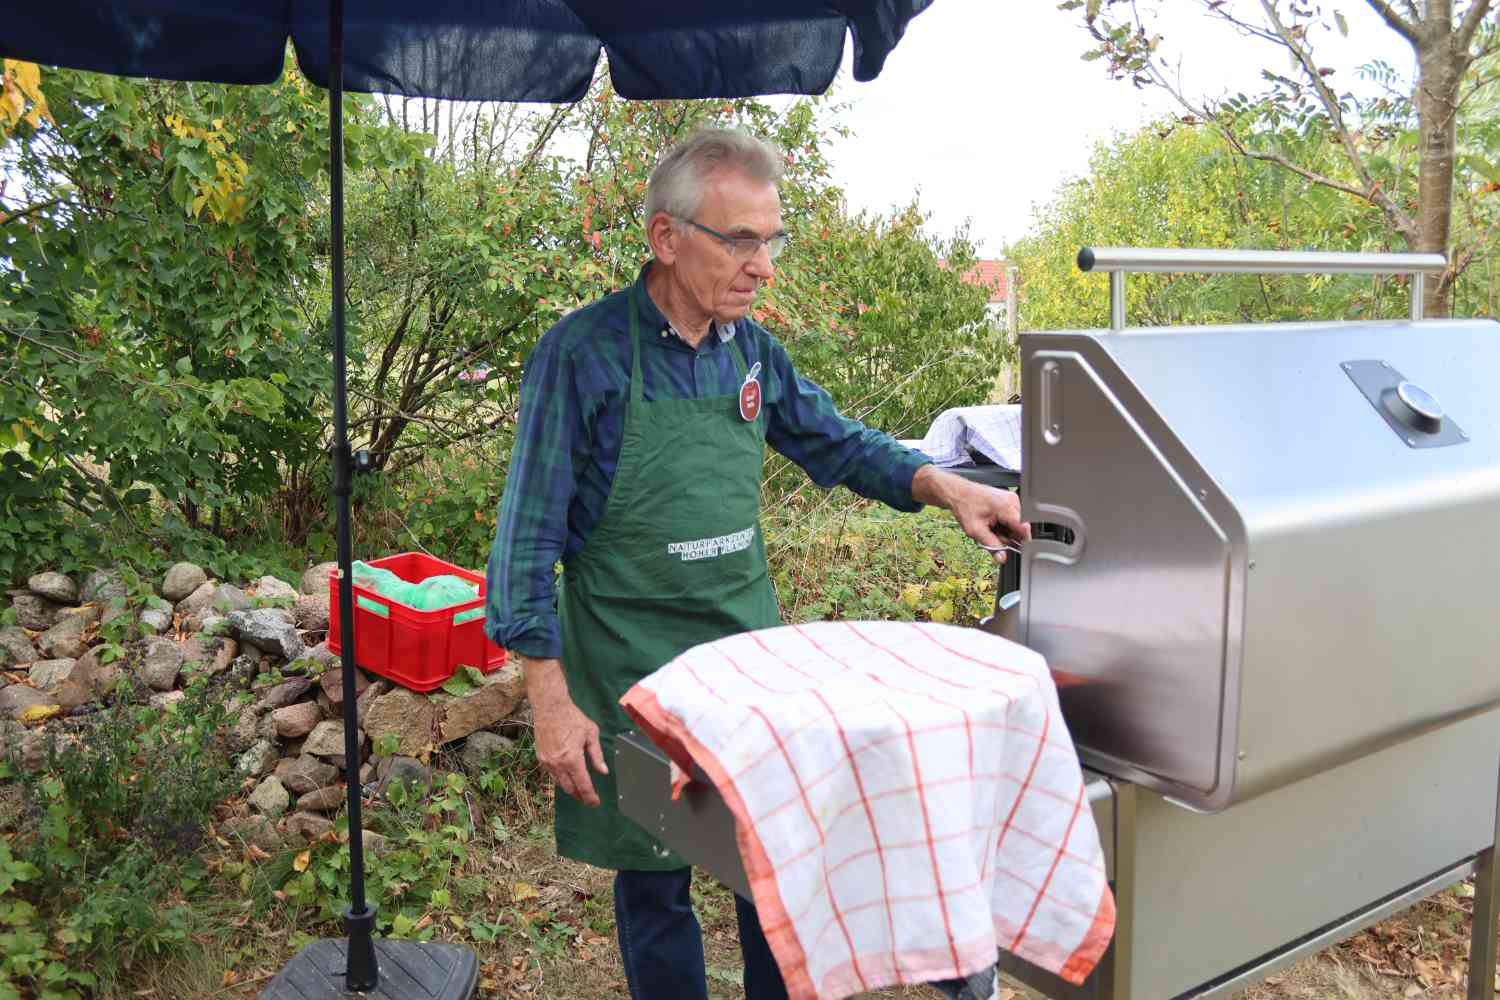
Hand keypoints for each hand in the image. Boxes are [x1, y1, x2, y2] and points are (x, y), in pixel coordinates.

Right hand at [523, 657, 608, 805]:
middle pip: (570, 788)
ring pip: (560, 783)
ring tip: (579, 790)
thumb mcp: (591, 734)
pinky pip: (552, 774)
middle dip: (580, 795)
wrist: (550, 707)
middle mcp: (558, 764)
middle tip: (588, 798)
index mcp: (573, 759)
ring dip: (570, 788)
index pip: (583, 785)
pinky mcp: (541, 758)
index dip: (590, 797)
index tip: (595, 803)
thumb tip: (603, 771)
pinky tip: (567, 776)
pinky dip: (560, 778)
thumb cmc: (572, 718)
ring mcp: (548, 762)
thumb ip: (597, 755)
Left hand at [911, 465, 1030, 561]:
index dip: (1019, 542)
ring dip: (1004, 530)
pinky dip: (1003, 523)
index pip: (1024, 529)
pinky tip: (992, 521)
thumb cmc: (965, 507)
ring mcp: (1011, 499)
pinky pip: (1012, 517)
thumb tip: (1002, 558)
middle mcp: (1012, 501)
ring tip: (990, 526)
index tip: (1012, 549)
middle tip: (991, 534)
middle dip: (1007, 536)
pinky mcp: (1009, 500)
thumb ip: (991, 545)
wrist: (958, 493)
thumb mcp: (976, 530)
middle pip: (1019, 528)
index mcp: (1006, 507)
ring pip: (1015, 524)